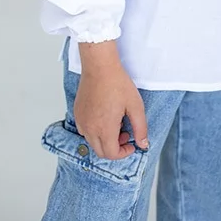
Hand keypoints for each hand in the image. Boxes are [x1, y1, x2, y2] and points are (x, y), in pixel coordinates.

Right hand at [74, 43, 148, 159]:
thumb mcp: (135, 105)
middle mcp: (89, 128)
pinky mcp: (77, 113)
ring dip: (105, 139)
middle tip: (126, 133)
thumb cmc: (118, 83)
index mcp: (104, 129)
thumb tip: (143, 145)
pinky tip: (104, 116)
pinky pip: (85, 130)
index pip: (112, 154)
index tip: (132, 143)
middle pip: (101, 152)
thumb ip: (141, 128)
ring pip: (92, 142)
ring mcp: (81, 121)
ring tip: (116, 123)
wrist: (100, 66)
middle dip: (115, 148)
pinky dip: (95, 131)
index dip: (124, 153)